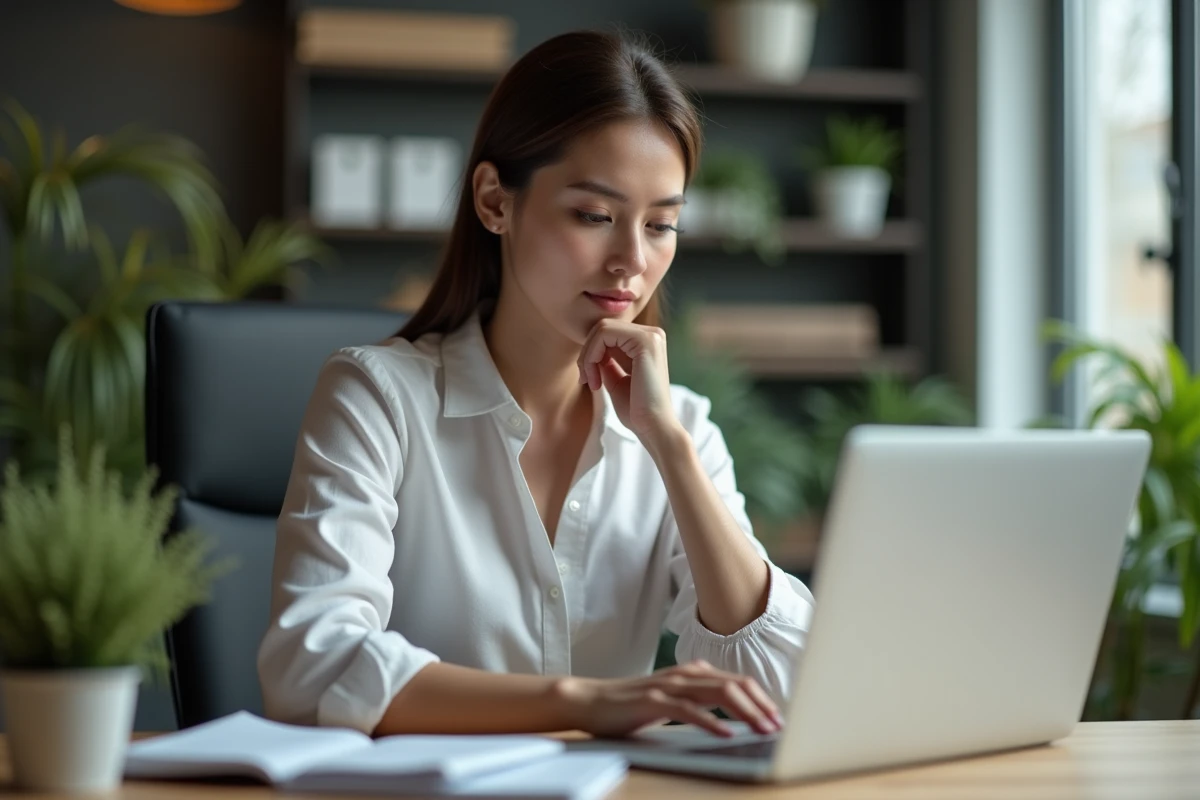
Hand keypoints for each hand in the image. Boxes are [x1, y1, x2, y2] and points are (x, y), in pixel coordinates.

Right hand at [555, 660, 783, 738]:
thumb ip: (698, 701)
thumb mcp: (671, 700)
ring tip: (763, 729)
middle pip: (735, 685)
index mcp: (692, 673)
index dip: (762, 699)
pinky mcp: (653, 701)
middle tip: (780, 726)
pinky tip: (728, 734)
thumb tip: (732, 717)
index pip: (737, 682)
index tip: (778, 718)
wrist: (590, 700)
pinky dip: (712, 722)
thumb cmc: (630, 704)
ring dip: (746, 712)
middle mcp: (684, 675)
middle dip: (762, 706)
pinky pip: (689, 710)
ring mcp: (669, 686)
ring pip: (718, 694)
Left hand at [577, 319, 679, 446]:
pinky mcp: (646, 341)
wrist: (653, 428)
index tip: (587, 380)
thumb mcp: (615, 380)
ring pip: (601, 328)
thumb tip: (589, 347)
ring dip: (587, 356)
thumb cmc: (636, 410)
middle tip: (585, 380)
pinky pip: (604, 335)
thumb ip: (605, 361)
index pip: (608, 333)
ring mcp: (651, 335)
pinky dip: (591, 357)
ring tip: (590, 382)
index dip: (590, 353)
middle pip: (603, 327)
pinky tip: (596, 381)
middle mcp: (652, 334)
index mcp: (647, 342)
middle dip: (586, 353)